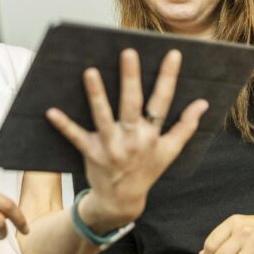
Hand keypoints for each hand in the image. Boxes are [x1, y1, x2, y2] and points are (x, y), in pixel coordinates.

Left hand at [46, 49, 207, 231]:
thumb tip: (203, 103)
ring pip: (103, 116)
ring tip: (89, 71)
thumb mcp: (170, 151)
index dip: (169, 77)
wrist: (122, 201)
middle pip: (132, 105)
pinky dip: (63, 125)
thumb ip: (186, 126)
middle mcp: (133, 139)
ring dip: (96, 95)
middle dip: (130, 78)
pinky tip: (51, 111)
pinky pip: (76, 137)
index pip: (163, 101)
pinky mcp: (91, 152)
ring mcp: (111, 146)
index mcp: (152, 135)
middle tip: (128, 52)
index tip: (173, 53)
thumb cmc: (146, 170)